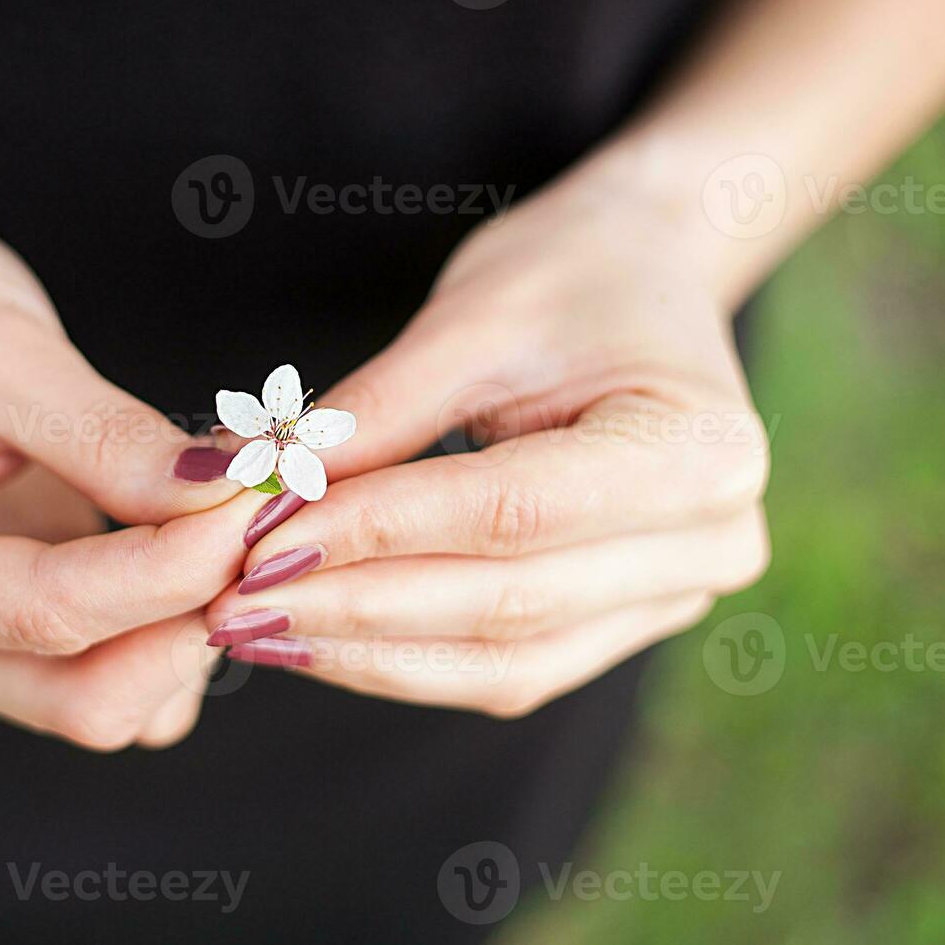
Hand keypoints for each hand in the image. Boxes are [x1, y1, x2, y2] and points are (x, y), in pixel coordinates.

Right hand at [0, 216, 262, 748]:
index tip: (263, 501)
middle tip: (268, 523)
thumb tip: (231, 499)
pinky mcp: (6, 637)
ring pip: (110, 701)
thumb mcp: (4, 354)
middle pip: (87, 699)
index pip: (55, 613)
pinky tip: (203, 544)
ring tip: (241, 523)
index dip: (177, 567)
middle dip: (193, 622)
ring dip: (193, 630)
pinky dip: (173, 627)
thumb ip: (113, 442)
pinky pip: (113, 673)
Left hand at [205, 189, 770, 715]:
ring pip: (504, 661)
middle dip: (356, 609)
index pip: (510, 511)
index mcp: (701, 450)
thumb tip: (249, 491)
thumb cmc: (569, 276)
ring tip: (256, 631)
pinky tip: (317, 638)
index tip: (259, 541)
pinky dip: (406, 659)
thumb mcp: (470, 320)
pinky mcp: (625, 622)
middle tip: (233, 603)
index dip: (377, 534)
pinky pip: (509, 668)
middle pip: (509, 603)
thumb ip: (370, 417)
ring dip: (369, 653)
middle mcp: (712, 541)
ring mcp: (676, 596)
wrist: (646, 278)